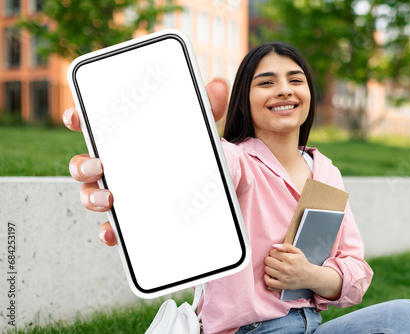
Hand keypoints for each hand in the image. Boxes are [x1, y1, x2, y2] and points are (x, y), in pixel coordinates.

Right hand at [63, 77, 229, 246]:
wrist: (204, 191)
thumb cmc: (188, 154)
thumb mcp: (199, 131)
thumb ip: (207, 109)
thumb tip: (218, 84)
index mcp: (124, 141)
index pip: (93, 127)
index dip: (78, 119)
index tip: (76, 117)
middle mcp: (113, 167)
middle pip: (83, 164)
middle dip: (82, 164)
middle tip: (99, 165)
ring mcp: (117, 193)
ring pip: (89, 195)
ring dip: (91, 196)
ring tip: (108, 197)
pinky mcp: (128, 218)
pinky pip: (111, 226)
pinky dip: (109, 230)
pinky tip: (113, 232)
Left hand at [264, 243, 313, 290]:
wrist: (309, 277)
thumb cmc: (302, 263)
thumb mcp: (297, 251)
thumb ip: (286, 246)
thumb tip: (274, 246)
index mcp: (289, 259)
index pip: (272, 252)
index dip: (274, 252)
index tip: (277, 254)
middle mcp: (285, 268)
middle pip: (268, 260)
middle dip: (270, 259)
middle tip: (275, 260)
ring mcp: (283, 277)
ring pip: (267, 269)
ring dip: (269, 267)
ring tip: (274, 266)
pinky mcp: (282, 285)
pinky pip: (268, 281)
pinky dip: (266, 277)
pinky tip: (269, 274)